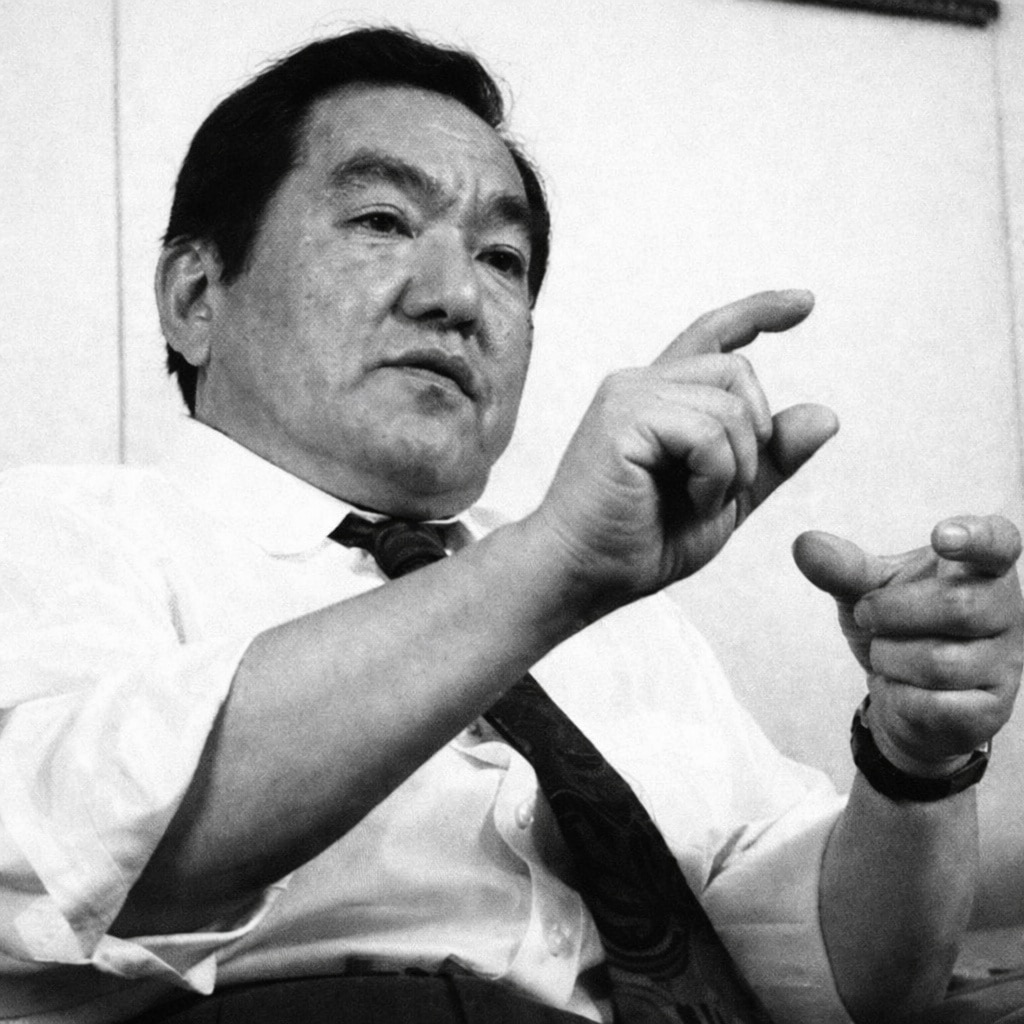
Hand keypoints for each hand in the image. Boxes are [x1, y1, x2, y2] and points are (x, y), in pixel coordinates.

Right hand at [534, 289, 837, 614]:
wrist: (582, 575)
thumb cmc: (641, 541)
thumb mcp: (726, 499)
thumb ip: (769, 459)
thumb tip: (826, 414)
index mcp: (660, 399)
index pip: (713, 335)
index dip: (760, 312)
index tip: (806, 302)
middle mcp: (640, 384)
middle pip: (738, 371)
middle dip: (753, 437)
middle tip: (719, 492)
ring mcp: (627, 395)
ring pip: (729, 404)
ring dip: (734, 467)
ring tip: (698, 502)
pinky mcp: (621, 417)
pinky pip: (708, 432)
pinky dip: (716, 475)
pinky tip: (688, 502)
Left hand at [793, 516, 1023, 773]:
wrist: (903, 698)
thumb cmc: (895, 627)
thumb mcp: (865, 589)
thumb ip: (842, 566)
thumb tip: (804, 544)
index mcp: (981, 568)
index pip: (999, 543)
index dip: (976, 537)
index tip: (941, 536)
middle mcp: (1006, 611)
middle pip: (959, 606)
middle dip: (892, 611)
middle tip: (867, 613)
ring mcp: (1004, 662)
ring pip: (941, 662)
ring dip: (890, 657)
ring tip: (885, 653)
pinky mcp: (991, 709)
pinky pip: (938, 705)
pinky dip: (900, 695)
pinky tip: (899, 687)